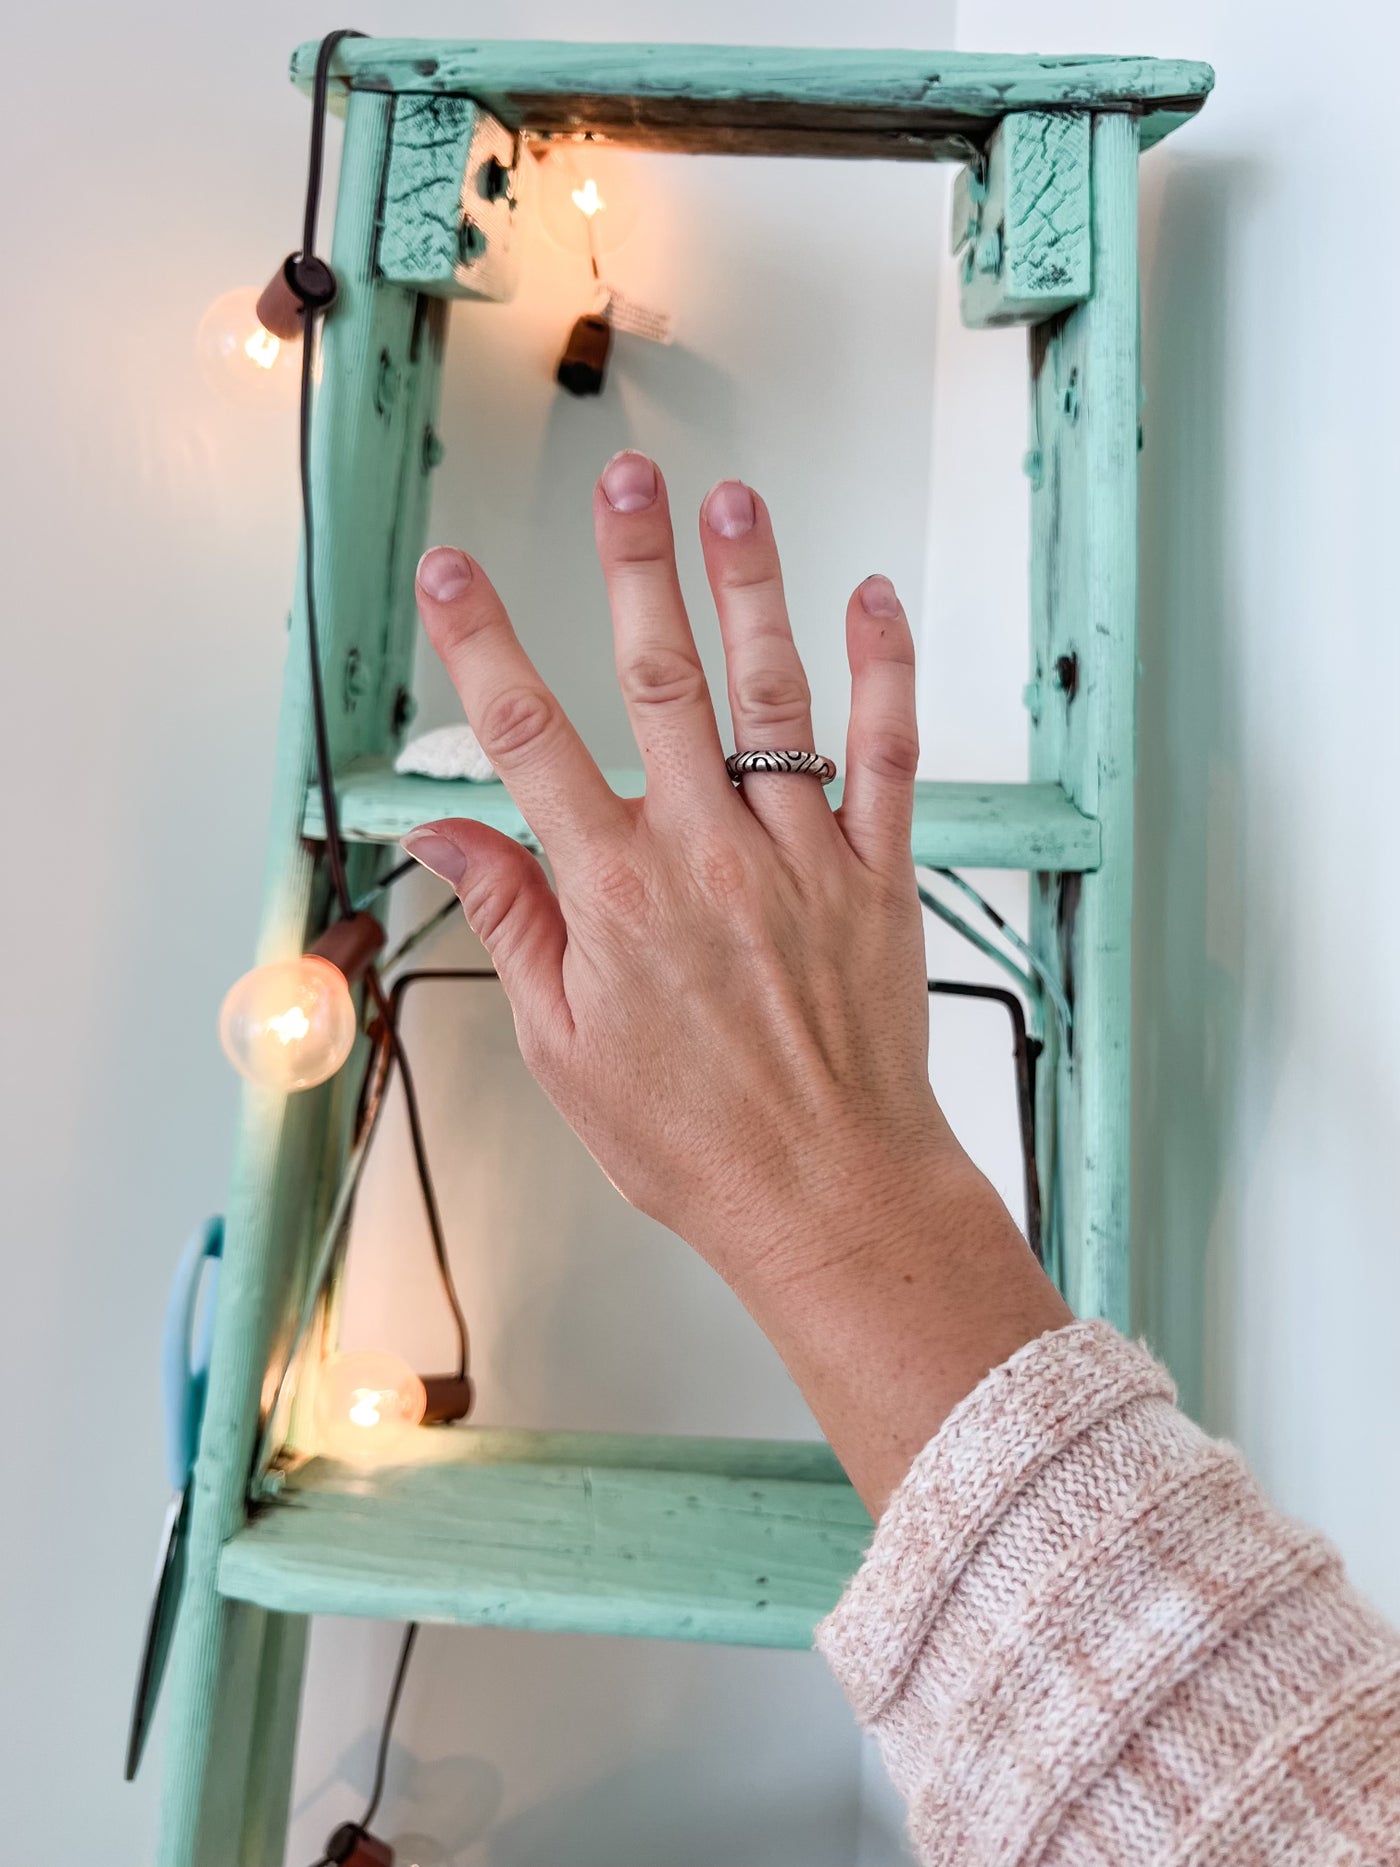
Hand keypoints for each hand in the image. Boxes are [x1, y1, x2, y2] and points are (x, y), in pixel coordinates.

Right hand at [405, 453, 1068, 1509]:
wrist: (828, 1195)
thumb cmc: (692, 1138)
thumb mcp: (564, 1047)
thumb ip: (512, 922)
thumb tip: (444, 835)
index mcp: (614, 898)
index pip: (531, 743)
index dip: (483, 646)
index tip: (452, 572)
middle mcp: (704, 857)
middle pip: (659, 683)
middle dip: (635, 569)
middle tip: (627, 481)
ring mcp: (800, 858)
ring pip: (772, 697)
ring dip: (750, 591)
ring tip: (735, 504)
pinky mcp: (877, 876)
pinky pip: (889, 755)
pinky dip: (885, 672)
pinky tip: (872, 600)